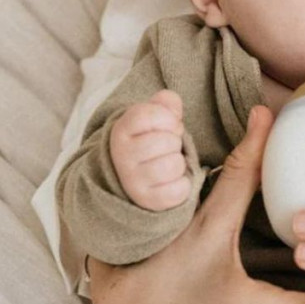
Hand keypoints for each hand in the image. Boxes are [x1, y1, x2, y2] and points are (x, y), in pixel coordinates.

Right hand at [110, 90, 189, 210]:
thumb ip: (164, 104)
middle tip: (166, 149)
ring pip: (174, 165)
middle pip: (168, 141)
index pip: (152, 114)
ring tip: (168, 165)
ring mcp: (132, 181)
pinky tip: (171, 183)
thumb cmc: (150, 142)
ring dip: (179, 164)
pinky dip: (182, 186)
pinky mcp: (146, 201)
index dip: (169, 119)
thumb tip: (171, 102)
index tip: (168, 126)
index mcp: (121, 130)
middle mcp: (121, 156)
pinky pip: (179, 190)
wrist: (132, 179)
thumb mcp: (153, 119)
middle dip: (175, 143)